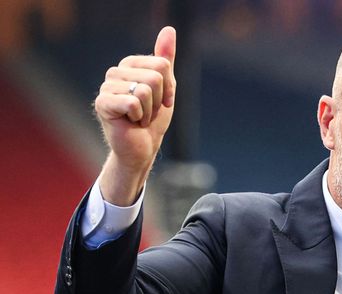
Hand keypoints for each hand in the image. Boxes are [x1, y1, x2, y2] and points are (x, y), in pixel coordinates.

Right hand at [93, 26, 175, 204]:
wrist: (142, 147)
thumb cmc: (153, 119)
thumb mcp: (166, 87)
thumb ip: (166, 59)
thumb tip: (169, 29)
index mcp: (130, 64)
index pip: (162, 64)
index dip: (168, 87)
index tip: (162, 101)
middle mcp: (115, 72)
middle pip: (155, 76)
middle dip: (159, 100)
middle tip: (148, 112)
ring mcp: (106, 87)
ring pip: (145, 89)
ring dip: (149, 110)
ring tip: (139, 117)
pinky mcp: (102, 103)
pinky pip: (133, 102)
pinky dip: (139, 117)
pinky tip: (131, 122)